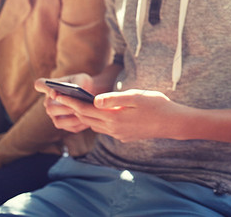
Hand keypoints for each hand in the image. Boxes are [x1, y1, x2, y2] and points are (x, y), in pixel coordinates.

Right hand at [35, 74, 98, 132]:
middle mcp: (49, 103)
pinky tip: (89, 119)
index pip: (40, 84)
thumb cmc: (84, 84)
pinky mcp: (66, 124)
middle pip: (50, 108)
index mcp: (50, 88)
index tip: (54, 93)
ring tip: (84, 114)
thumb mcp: (82, 79)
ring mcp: (55, 115)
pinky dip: (80, 124)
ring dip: (72, 119)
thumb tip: (71, 89)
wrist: (93, 93)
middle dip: (63, 108)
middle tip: (75, 107)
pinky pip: (70, 127)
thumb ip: (76, 83)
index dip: (43, 88)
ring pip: (58, 122)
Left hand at [68, 89, 188, 141]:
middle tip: (62, 98)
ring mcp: (119, 134)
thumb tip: (94, 100)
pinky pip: (106, 129)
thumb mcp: (137, 96)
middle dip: (73, 108)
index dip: (70, 101)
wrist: (173, 123)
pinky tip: (99, 114)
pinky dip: (97, 121)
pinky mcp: (125, 136)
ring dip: (84, 116)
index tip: (57, 94)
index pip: (85, 110)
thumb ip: (114, 99)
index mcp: (114, 118)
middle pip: (87, 119)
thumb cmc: (157, 105)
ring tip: (76, 105)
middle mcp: (113, 129)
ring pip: (95, 125)